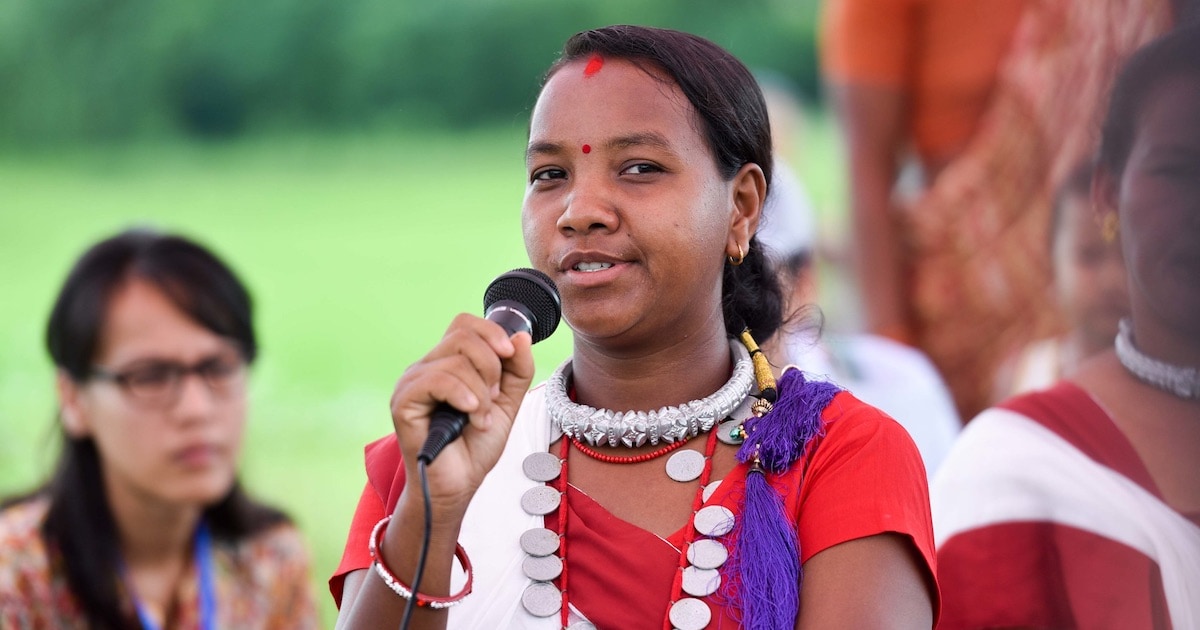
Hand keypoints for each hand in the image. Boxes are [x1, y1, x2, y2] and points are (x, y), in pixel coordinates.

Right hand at [389, 313, 535, 521]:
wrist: (459, 485)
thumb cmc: (476, 446)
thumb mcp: (508, 402)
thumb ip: (518, 370)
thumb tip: (521, 335)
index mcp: (447, 363)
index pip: (464, 324)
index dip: (491, 333)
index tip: (509, 355)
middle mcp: (426, 367)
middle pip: (463, 336)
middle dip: (491, 366)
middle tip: (492, 397)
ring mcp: (412, 383)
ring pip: (455, 361)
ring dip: (480, 392)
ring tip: (480, 418)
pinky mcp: (404, 402)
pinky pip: (437, 380)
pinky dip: (463, 396)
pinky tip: (470, 416)